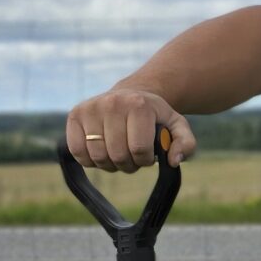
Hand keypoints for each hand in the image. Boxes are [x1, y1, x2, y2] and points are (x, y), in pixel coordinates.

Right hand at [65, 88, 193, 171]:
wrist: (131, 95)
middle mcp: (112, 103)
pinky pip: (78, 152)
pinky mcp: (74, 115)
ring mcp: (91, 108)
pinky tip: (102, 150)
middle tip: (133, 156)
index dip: (145, 160)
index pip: (138, 149)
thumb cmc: (155, 116)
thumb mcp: (177, 126)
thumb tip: (174, 161)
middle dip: (128, 164)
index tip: (148, 154)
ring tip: (119, 153)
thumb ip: (185, 144)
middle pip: (117, 155)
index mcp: (138, 105)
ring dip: (110, 164)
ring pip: (97, 157)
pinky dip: (90, 160)